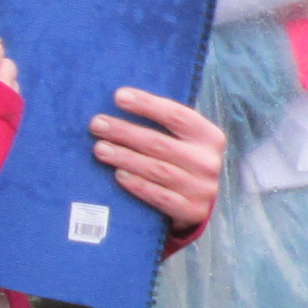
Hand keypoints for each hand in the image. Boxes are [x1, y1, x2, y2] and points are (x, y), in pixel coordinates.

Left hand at [97, 88, 227, 229]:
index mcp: (210, 137)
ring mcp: (201, 189)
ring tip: (100, 148)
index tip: (118, 96)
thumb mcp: (185, 141)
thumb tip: (122, 101)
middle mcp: (208, 162)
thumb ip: (164, 126)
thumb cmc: (182, 163)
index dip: (147, 105)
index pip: (177, 115)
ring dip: (125, 157)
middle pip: (161, 143)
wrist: (201, 204)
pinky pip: (160, 197)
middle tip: (97, 124)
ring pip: (157, 170)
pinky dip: (138, 185)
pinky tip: (118, 175)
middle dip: (125, 132)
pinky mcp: (191, 211)